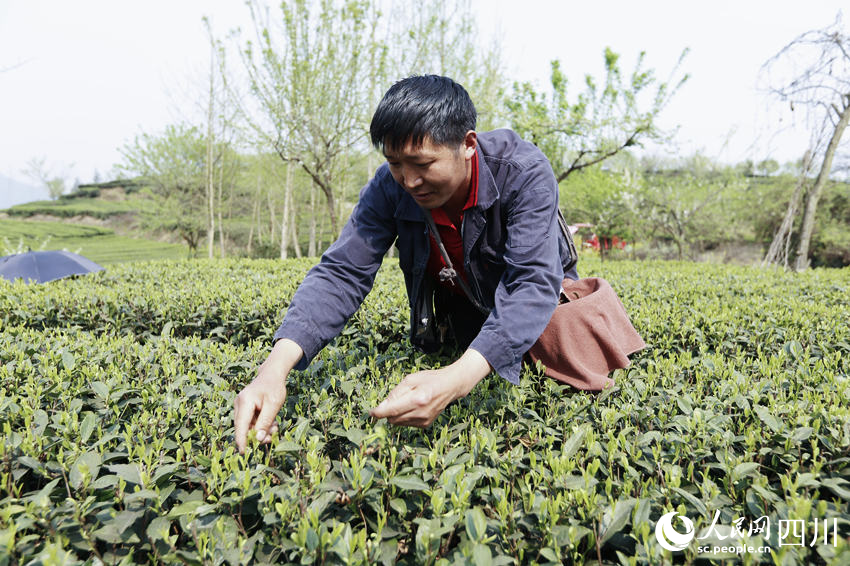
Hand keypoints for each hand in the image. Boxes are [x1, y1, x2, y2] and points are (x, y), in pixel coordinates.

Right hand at [233, 339, 302, 453]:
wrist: (272, 374)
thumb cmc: (274, 387)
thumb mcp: (274, 405)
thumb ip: (265, 422)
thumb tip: (258, 439)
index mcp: (245, 402)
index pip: (241, 425)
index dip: (242, 440)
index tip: (244, 453)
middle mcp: (239, 404)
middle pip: (244, 427)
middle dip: (257, 435)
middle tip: (272, 438)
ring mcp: (240, 406)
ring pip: (248, 426)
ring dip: (261, 430)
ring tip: (275, 427)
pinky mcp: (244, 408)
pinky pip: (250, 422)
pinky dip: (260, 425)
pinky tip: (271, 423)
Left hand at [369, 349, 490, 426]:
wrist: (450, 386)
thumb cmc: (429, 379)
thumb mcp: (410, 379)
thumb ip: (395, 393)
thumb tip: (382, 406)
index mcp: (417, 399)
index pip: (391, 411)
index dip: (378, 413)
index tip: (370, 412)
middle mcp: (420, 413)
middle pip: (392, 419)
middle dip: (387, 412)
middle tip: (391, 401)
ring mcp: (424, 420)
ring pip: (398, 423)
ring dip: (396, 414)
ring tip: (406, 401)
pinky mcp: (425, 425)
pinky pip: (406, 424)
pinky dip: (404, 417)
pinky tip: (412, 407)